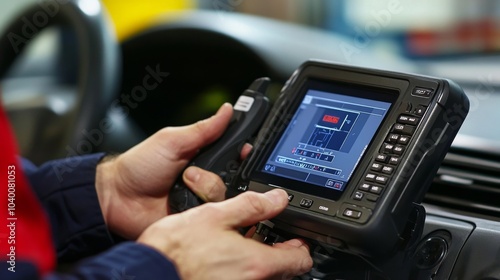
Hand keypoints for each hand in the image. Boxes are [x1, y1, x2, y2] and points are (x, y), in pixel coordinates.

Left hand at [96, 103, 245, 238]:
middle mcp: (205, 178)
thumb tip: (227, 110)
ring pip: (224, 196)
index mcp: (203, 157)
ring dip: (202, 189)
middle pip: (234, 178)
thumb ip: (204, 129)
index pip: (234, 154)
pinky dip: (198, 208)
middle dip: (213, 175)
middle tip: (191, 172)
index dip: (242, 153)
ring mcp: (200, 199)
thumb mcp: (173, 140)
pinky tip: (183, 203)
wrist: (117, 198)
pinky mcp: (195, 218)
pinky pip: (211, 215)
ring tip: (181, 187)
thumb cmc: (139, 166)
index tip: (244, 151)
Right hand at [138, 189, 312, 279]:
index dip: (300, 243)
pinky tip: (222, 258)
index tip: (292, 234)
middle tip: (261, 234)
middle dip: (277, 251)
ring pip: (262, 277)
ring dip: (257, 261)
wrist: (147, 274)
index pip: (302, 260)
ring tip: (238, 242)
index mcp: (257, 263)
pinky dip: (240, 270)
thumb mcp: (216, 215)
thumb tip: (277, 199)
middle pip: (284, 271)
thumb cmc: (175, 250)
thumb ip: (251, 206)